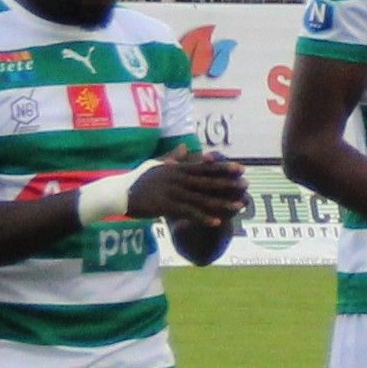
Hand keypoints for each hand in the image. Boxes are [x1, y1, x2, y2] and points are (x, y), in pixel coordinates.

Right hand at [130, 149, 248, 230]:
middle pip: (207, 181)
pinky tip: (218, 222)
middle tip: (247, 185)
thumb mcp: (156, 165)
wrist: (119, 193)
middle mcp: (177, 178)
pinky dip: (204, 217)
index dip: (223, 168)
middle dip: (228, 183)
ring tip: (239, 206)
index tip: (240, 168)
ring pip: (201, 198)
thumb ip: (172, 158)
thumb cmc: (138, 179)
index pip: (204, 167)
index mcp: (176, 169)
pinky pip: (189, 212)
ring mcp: (172, 192)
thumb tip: (184, 146)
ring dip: (222, 203)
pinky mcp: (166, 206)